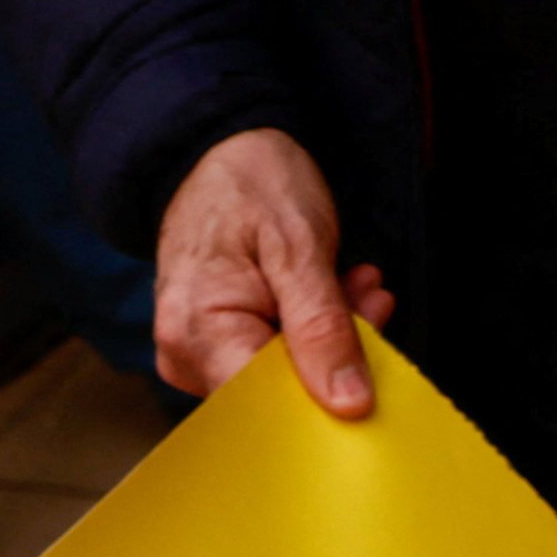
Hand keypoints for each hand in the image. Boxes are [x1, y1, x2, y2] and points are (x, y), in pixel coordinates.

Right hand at [153, 129, 398, 418]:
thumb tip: (348, 404)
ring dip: (330, 338)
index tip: (370, 359)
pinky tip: (335, 291)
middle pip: (276, 396)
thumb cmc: (250, 184)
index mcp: (197, 333)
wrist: (217, 149)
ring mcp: (197, 355)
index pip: (269, 406)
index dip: (324, 396)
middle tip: (371, 300)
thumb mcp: (300, 247)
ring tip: (355, 283)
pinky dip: (313, 331)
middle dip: (334, 355)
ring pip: (282, 379)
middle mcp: (185, 355)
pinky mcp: (215, 348)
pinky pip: (273, 360)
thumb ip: (323, 328)